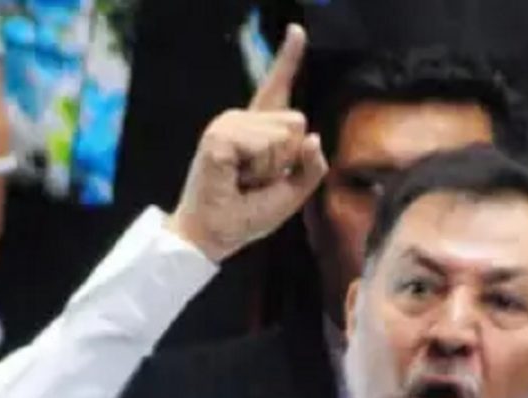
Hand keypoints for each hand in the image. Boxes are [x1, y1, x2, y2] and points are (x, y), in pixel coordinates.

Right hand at [168, 24, 327, 262]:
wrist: (213, 236)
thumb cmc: (246, 216)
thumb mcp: (292, 194)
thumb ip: (310, 167)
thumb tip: (314, 138)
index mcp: (259, 129)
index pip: (277, 89)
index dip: (288, 59)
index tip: (297, 31)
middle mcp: (242, 119)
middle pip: (298, 122)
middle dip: (289, 159)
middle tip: (258, 181)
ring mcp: (228, 124)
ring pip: (284, 134)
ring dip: (273, 168)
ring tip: (246, 181)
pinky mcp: (218, 135)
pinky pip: (265, 145)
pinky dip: (261, 169)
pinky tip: (237, 178)